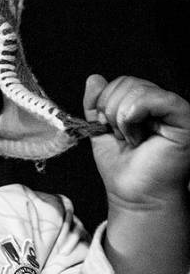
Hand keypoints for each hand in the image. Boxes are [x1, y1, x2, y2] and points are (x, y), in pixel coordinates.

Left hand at [83, 74, 189, 207]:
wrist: (135, 195)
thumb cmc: (122, 167)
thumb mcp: (100, 130)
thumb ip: (96, 104)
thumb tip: (94, 78)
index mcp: (145, 105)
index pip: (121, 83)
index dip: (104, 104)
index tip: (108, 130)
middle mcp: (162, 104)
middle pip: (127, 82)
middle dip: (111, 111)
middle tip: (122, 137)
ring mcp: (175, 110)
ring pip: (138, 89)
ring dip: (122, 118)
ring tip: (132, 139)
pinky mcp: (184, 119)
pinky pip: (156, 99)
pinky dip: (134, 115)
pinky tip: (136, 136)